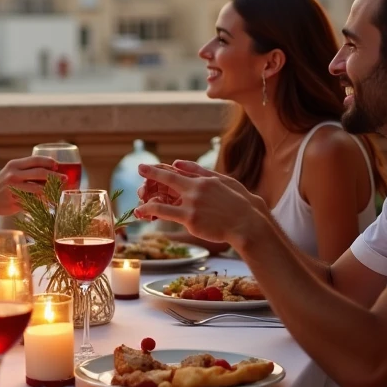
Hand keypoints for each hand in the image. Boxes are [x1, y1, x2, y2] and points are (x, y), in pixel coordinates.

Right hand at [0, 156, 57, 217]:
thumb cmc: (3, 184)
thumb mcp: (11, 171)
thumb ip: (27, 169)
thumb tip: (52, 169)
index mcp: (14, 165)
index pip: (35, 160)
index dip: (49, 162)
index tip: (58, 166)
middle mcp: (13, 175)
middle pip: (39, 173)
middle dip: (55, 176)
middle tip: (65, 179)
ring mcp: (14, 189)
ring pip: (38, 189)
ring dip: (52, 191)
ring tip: (59, 192)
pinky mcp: (15, 202)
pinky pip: (33, 202)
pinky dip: (43, 203)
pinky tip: (50, 203)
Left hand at [134, 160, 269, 246]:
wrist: (248, 223)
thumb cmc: (240, 204)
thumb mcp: (225, 181)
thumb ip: (200, 172)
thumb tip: (178, 163)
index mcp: (204, 180)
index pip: (179, 171)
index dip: (163, 169)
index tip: (150, 166)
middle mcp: (196, 188)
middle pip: (168, 178)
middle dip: (152, 173)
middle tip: (140, 168)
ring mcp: (192, 203)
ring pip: (162, 198)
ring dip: (147, 198)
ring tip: (138, 202)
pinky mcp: (190, 218)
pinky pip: (164, 213)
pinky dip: (150, 210)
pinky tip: (141, 212)